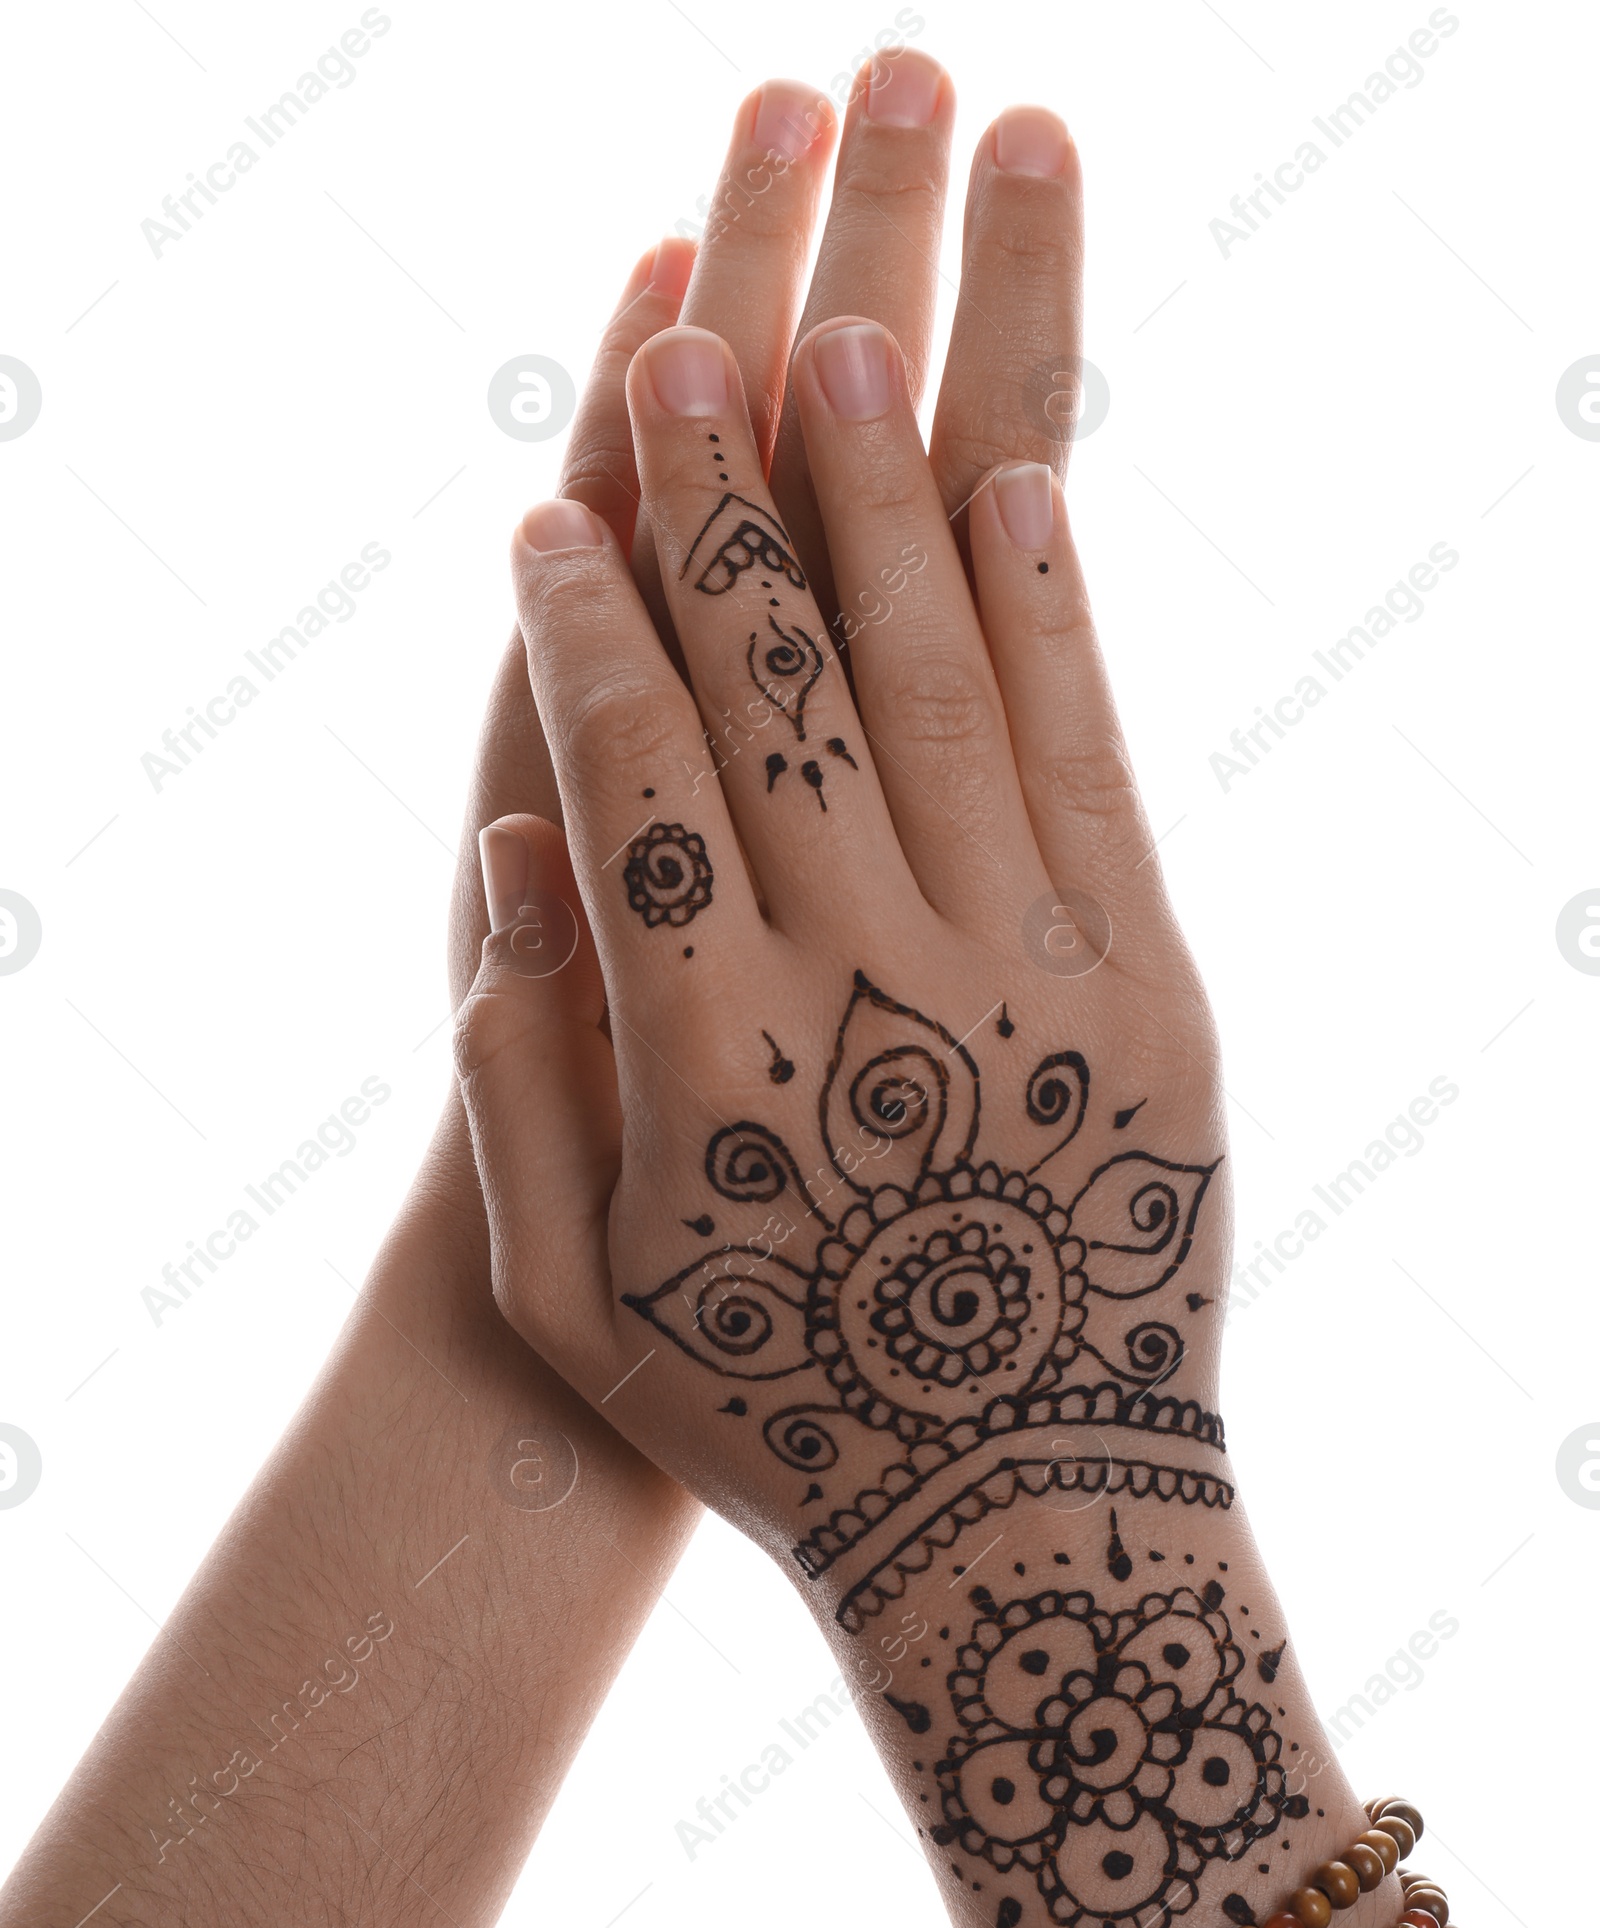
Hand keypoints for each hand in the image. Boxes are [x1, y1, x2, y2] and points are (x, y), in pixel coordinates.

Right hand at [460, 299, 1225, 1612]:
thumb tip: (518, 860)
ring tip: (843, 351)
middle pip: (779, 693)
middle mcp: (869, 988)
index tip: (550, 519)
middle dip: (721, 507)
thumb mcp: (578, 1292)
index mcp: (707, 1058)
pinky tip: (1021, 494)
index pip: (632, 778)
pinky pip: (1096, 765)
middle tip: (684, 354)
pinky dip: (1056, 622)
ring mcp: (1029, 977)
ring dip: (885, 508)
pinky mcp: (1153, 987)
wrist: (1027, 1517)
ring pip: (943, 690)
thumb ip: (517, 1082)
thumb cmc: (775, 1414)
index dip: (584, 631)